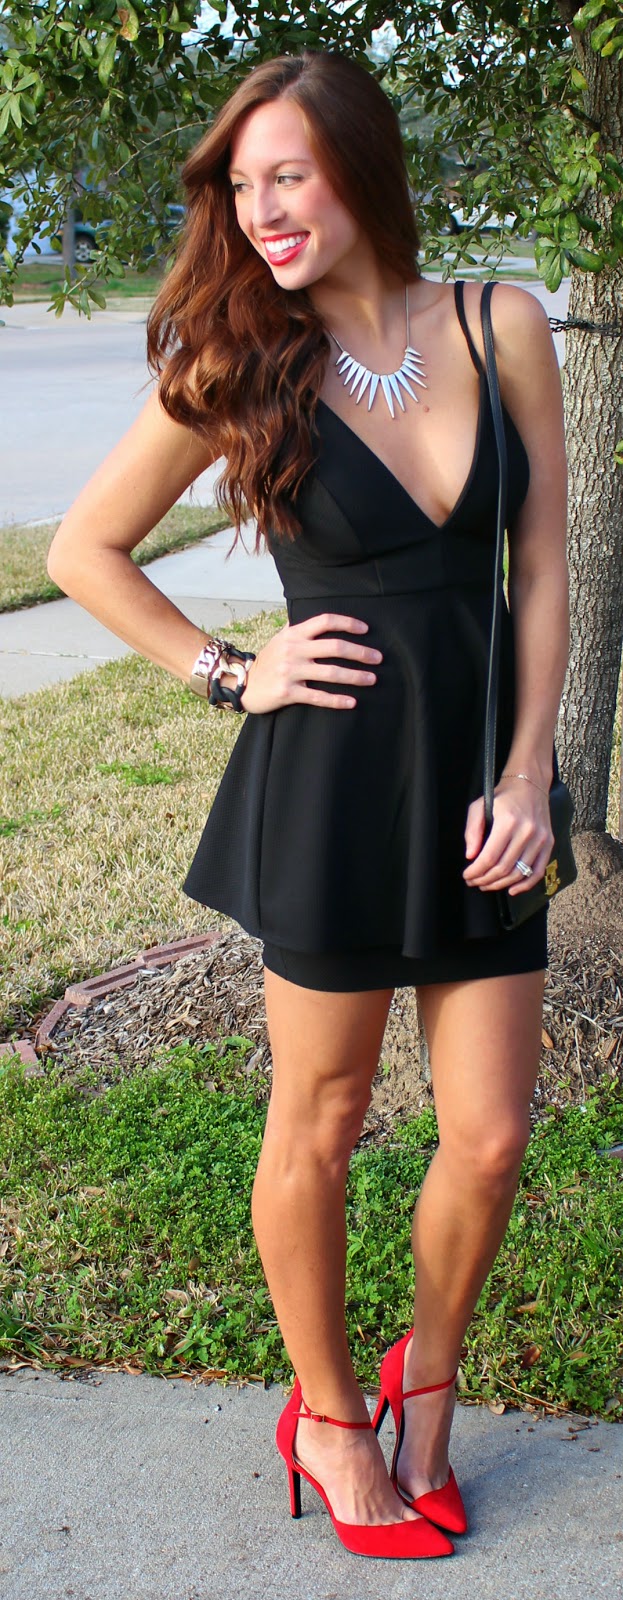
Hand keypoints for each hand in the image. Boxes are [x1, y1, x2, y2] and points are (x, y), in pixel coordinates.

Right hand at [239, 613, 382, 713]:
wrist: (242, 684)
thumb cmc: (268, 661)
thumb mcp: (280, 639)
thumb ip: (299, 628)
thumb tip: (320, 619)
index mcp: (294, 634)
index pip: (325, 621)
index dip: (348, 623)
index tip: (366, 629)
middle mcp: (293, 650)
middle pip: (334, 647)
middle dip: (360, 652)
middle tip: (378, 658)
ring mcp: (290, 671)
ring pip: (330, 673)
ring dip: (355, 676)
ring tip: (372, 679)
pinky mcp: (287, 692)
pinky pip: (318, 697)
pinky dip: (337, 700)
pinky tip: (352, 702)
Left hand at [463, 776, 552, 895]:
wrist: (530, 784)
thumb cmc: (502, 796)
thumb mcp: (479, 806)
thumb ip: (472, 830)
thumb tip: (471, 856)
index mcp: (508, 821)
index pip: (489, 857)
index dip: (476, 871)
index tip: (467, 876)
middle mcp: (527, 831)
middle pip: (503, 868)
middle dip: (485, 880)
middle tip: (474, 882)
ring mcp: (540, 839)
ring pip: (519, 873)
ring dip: (500, 884)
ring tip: (487, 885)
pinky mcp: (548, 843)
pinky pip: (538, 871)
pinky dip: (525, 885)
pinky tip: (512, 890)